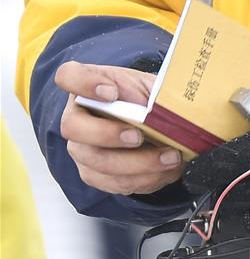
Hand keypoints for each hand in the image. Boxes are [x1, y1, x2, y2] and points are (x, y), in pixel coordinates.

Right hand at [55, 61, 183, 194]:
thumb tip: (171, 108)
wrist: (147, 122)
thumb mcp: (150, 85)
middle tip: (139, 136)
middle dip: (108, 135)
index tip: (111, 91)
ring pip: (96, 162)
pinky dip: (143, 179)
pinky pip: (113, 183)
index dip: (85, 84)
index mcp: (87, 85)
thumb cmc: (143, 99)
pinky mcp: (95, 174)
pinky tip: (163, 170)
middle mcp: (76, 117)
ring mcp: (81, 149)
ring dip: (137, 164)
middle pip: (73, 127)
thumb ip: (154, 92)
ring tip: (168, 157)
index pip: (68, 76)